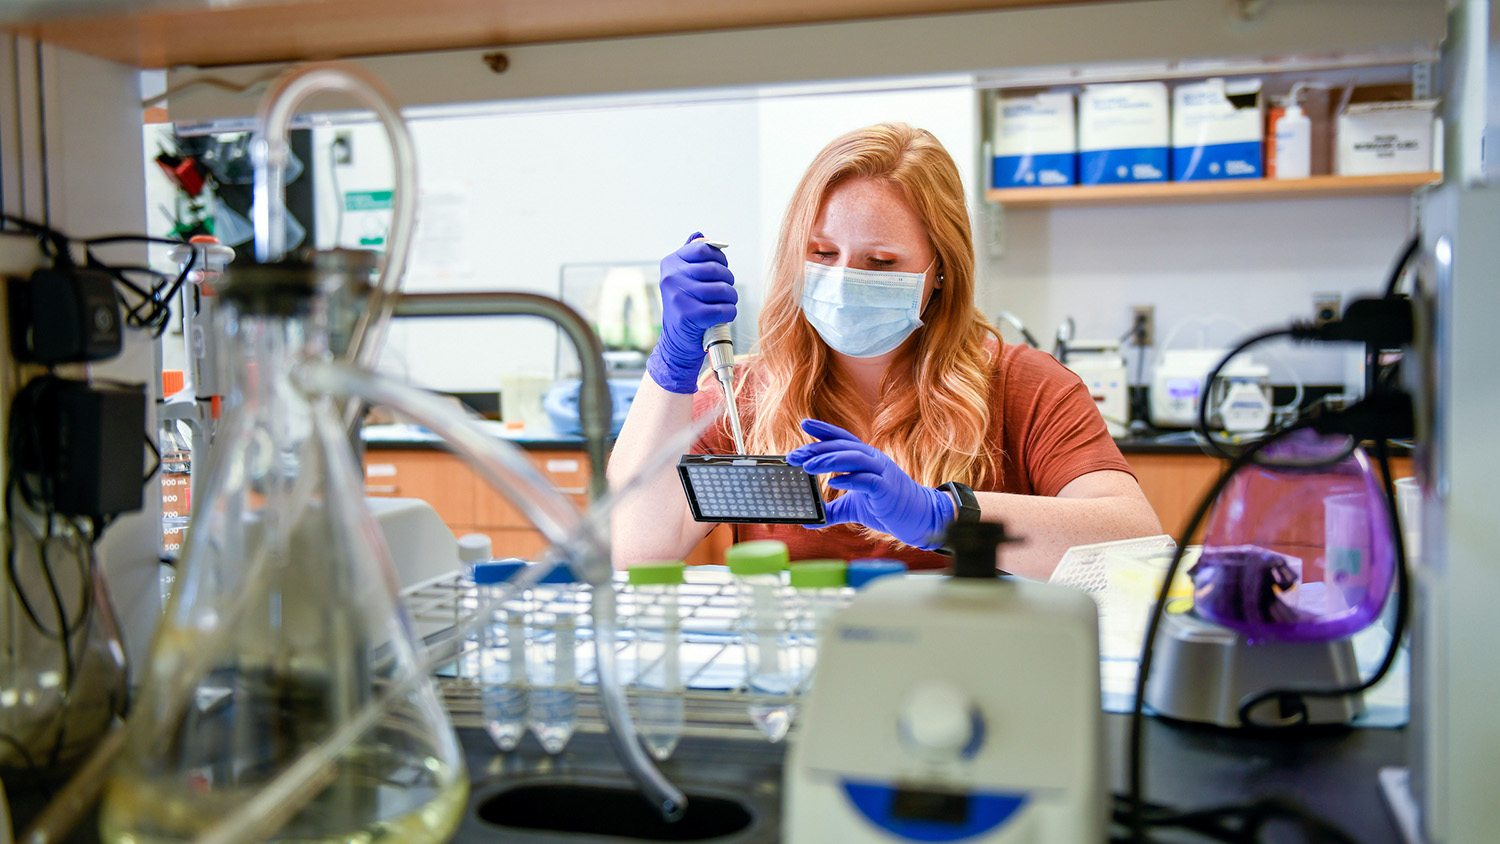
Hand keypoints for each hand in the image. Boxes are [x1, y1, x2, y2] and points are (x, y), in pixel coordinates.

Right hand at [645, 232, 736, 393]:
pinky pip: (724, 309)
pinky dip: (729, 313)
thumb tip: (700, 235)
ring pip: (723, 290)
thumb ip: (691, 256)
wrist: (676, 342)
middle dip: (728, 281)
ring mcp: (678, 296)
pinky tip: (722, 316)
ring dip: (731, 299)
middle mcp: (671, 277)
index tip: (721, 268)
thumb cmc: (686, 307)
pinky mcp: (689, 315)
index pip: (703, 249)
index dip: (719, 258)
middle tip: (726, 290)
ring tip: (724, 304)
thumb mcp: (683, 279)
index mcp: (670, 263)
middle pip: (716, 270)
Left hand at [786, 419, 955, 549]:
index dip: (824, 429)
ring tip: (808, 466)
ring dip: (829, 460)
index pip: (842, 439)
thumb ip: (831, 511)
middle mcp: (873, 460)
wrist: (917, 517)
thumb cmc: (884, 507)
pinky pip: (867, 480)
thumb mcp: (853, 508)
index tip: (804, 423)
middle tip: (793, 455)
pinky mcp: (886, 488)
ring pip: (853, 458)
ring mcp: (881, 472)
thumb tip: (809, 520)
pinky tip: (834, 483)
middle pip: (842, 447)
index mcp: (865, 459)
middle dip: (816, 449)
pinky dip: (850, 480)